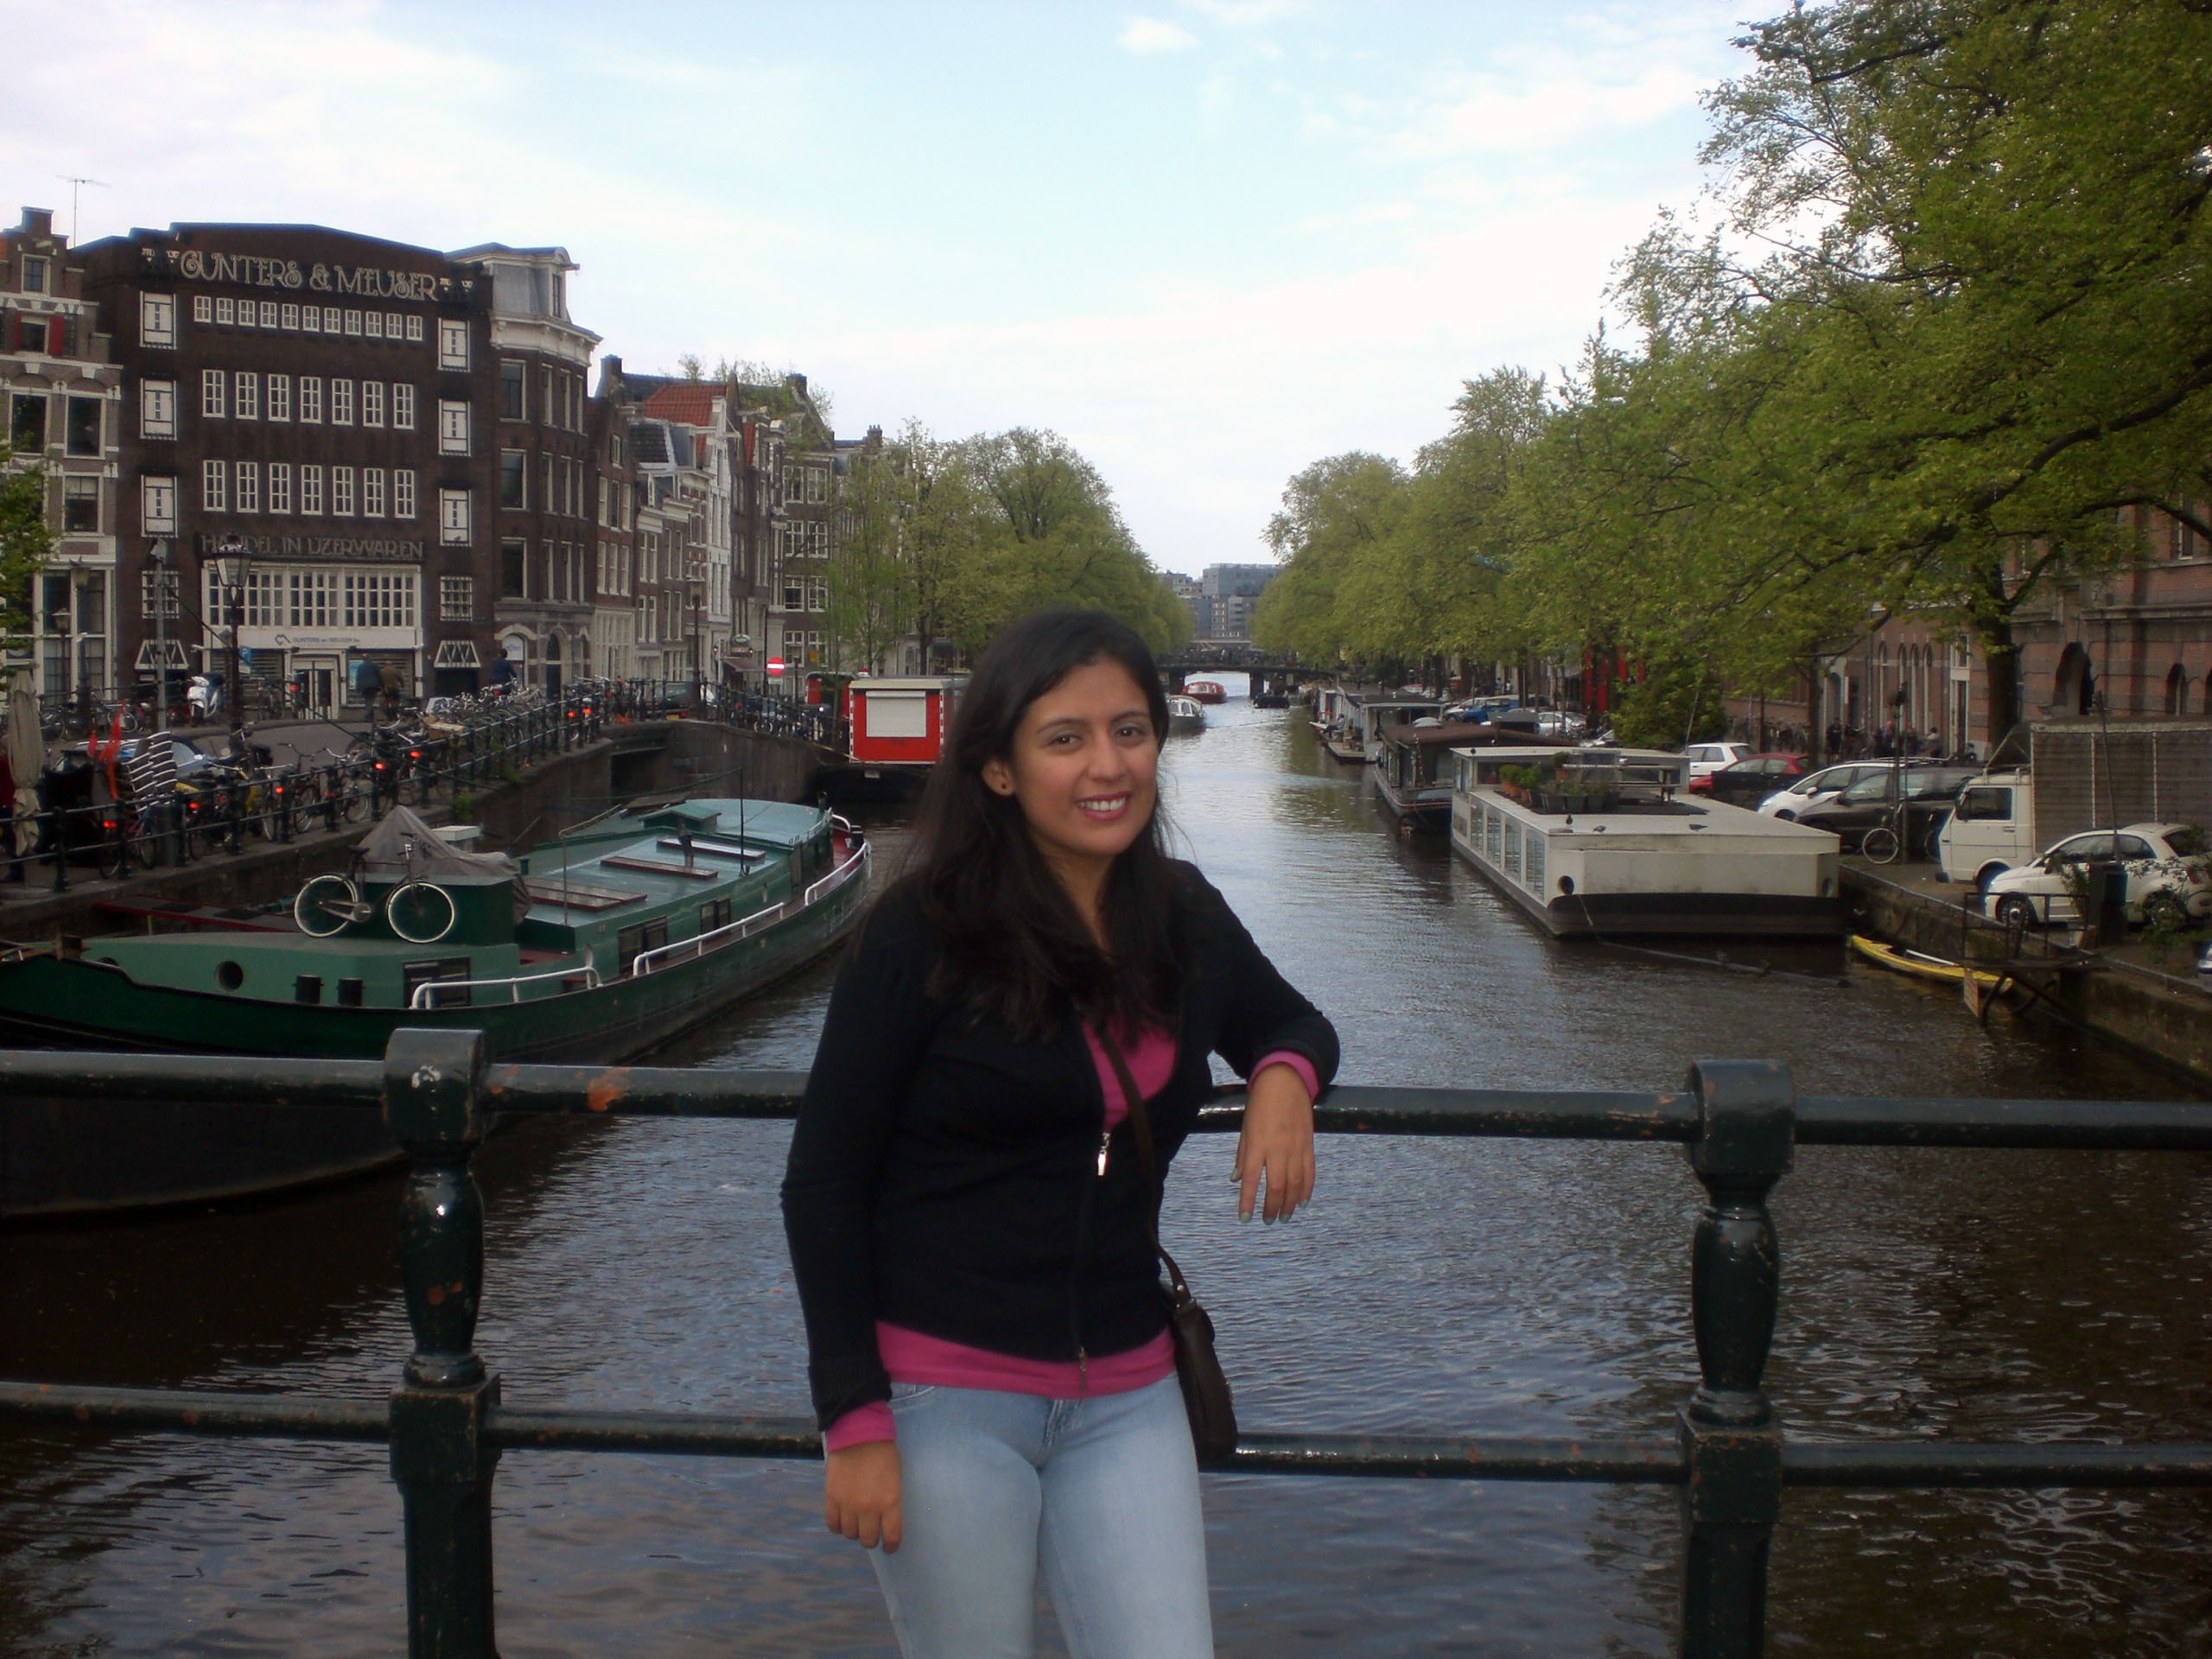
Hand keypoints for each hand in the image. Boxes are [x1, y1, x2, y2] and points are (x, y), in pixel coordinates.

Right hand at [824, 1441, 902, 1551]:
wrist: (859, 1434)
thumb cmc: (883, 1452)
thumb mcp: (895, 1478)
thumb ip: (890, 1500)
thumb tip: (885, 1517)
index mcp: (890, 1502)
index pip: (891, 1536)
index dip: (891, 1545)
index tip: (889, 1546)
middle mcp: (869, 1508)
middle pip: (868, 1539)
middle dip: (871, 1539)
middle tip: (871, 1531)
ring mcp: (848, 1505)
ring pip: (849, 1533)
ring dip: (854, 1530)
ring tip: (856, 1521)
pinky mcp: (831, 1498)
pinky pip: (832, 1523)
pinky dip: (837, 1525)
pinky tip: (841, 1518)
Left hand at [1234, 1063, 1315, 1222]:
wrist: (1285, 1082)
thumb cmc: (1260, 1104)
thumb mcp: (1245, 1128)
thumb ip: (1243, 1156)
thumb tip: (1237, 1179)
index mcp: (1257, 1145)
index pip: (1252, 1180)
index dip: (1248, 1202)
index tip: (1245, 1219)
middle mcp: (1277, 1149)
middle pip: (1277, 1187)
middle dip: (1272, 1207)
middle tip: (1268, 1221)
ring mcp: (1296, 1148)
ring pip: (1296, 1183)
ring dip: (1290, 1204)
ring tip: (1285, 1217)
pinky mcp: (1309, 1145)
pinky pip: (1309, 1172)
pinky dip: (1307, 1189)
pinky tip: (1303, 1202)